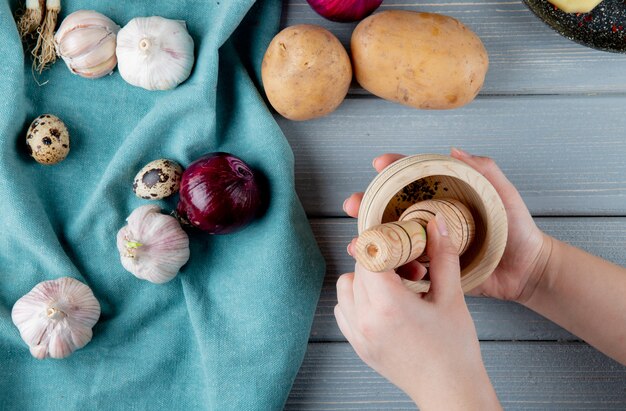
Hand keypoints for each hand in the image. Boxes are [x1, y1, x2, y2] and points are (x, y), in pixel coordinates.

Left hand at [336, 217, 500, 409]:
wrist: (450, 392)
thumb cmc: (454, 350)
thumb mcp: (452, 297)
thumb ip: (442, 256)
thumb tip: (435, 223)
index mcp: (387, 304)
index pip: (370, 254)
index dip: (386, 242)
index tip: (402, 241)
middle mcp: (364, 319)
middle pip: (358, 268)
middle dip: (382, 260)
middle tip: (411, 269)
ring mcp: (357, 334)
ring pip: (345, 287)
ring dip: (366, 279)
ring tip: (396, 288)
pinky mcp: (357, 346)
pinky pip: (343, 310)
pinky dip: (357, 300)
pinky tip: (384, 305)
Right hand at [344, 148, 550, 302]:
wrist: (527, 270)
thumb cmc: (518, 230)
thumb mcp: (504, 196)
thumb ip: (485, 171)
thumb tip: (454, 149)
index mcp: (443, 198)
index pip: (412, 179)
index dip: (393, 168)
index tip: (379, 163)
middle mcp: (430, 219)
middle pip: (390, 209)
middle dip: (366, 204)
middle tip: (352, 205)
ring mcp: (427, 245)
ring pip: (391, 238)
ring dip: (370, 238)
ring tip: (358, 242)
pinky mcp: (431, 270)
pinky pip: (403, 267)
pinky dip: (386, 266)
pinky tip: (374, 266)